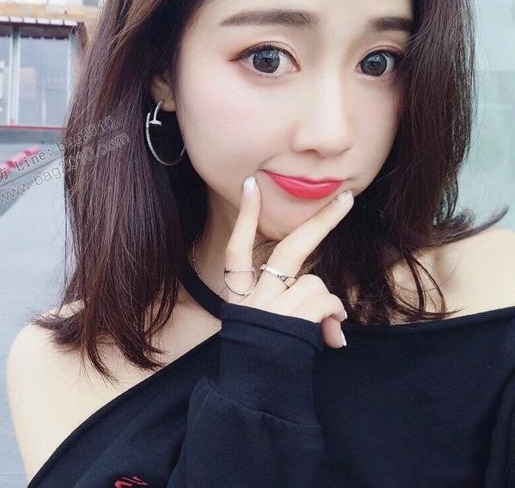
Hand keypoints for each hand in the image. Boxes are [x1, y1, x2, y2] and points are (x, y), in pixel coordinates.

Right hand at [225, 174, 353, 348]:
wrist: (255, 396)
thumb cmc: (260, 355)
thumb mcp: (258, 323)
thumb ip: (284, 301)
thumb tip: (322, 298)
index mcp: (239, 295)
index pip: (236, 247)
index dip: (244, 216)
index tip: (251, 185)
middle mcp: (252, 297)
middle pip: (288, 250)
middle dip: (321, 223)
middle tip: (346, 200)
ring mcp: (272, 308)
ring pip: (313, 282)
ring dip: (324, 303)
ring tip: (323, 328)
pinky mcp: (292, 321)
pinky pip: (324, 303)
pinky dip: (332, 317)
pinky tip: (331, 340)